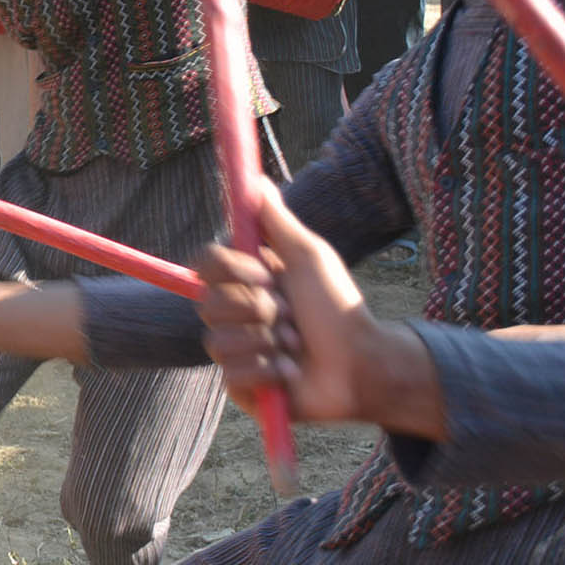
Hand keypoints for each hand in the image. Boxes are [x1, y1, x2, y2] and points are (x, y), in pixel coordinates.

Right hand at [196, 186, 442, 430]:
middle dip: (261, 310)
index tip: (266, 273)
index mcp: (246, 279)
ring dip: (269, 342)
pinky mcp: (241, 385)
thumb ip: (276, 219)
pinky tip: (291, 372)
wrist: (360, 364)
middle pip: (209, 302)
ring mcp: (236, 349)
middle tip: (293, 315)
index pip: (204, 263)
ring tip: (296, 346)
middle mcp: (235, 311)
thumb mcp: (309, 256)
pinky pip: (232, 373)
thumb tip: (255, 179)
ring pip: (220, 340)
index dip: (231, 270)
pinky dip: (269, 371)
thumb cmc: (338, 308)